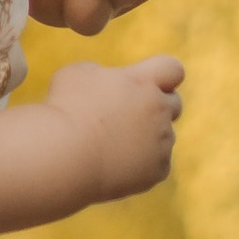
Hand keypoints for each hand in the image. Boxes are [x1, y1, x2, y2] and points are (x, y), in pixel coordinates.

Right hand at [45, 55, 182, 208]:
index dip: (162, 75)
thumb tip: (111, 82)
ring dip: (146, 137)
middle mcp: (158, 109)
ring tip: (112, 145)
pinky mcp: (158, 170)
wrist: (64, 157)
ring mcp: (162, 142)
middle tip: (128, 116)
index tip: (146, 84)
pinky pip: (157, 164)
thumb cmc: (64, 111)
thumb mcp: (78, 74)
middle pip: (174, 103)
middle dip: (157, 106)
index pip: (172, 68)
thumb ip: (104, 73)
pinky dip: (141, 165)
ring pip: (164, 136)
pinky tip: (116, 164)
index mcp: (142, 81)